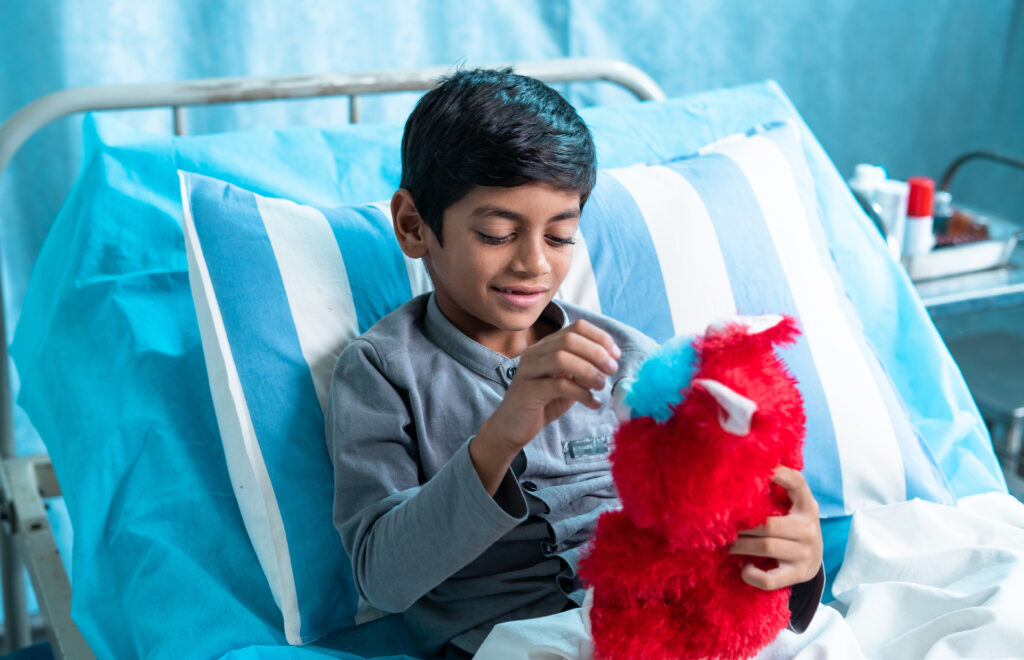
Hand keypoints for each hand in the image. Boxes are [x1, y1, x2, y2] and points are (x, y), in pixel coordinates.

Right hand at [470, 320, 620, 493]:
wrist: (512, 427)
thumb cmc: (542, 403)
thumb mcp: (567, 382)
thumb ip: (583, 371)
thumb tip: (608, 363)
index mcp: (546, 346)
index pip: (576, 327)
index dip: (600, 338)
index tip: (615, 355)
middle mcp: (535, 353)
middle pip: (570, 339)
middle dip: (597, 353)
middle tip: (611, 370)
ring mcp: (528, 371)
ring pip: (561, 358)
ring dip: (588, 370)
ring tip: (601, 386)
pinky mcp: (527, 391)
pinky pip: (558, 385)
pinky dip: (581, 393)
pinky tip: (592, 403)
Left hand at [728, 466, 821, 589]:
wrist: (813, 560)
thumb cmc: (793, 526)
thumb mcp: (794, 508)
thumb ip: (779, 492)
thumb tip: (745, 468)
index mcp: (807, 507)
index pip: (798, 484)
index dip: (781, 473)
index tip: (763, 467)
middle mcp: (809, 529)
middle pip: (768, 524)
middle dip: (742, 526)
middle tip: (725, 526)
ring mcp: (805, 554)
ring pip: (765, 547)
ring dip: (740, 546)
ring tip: (728, 544)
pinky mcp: (798, 575)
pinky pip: (770, 579)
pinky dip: (752, 574)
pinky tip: (744, 568)